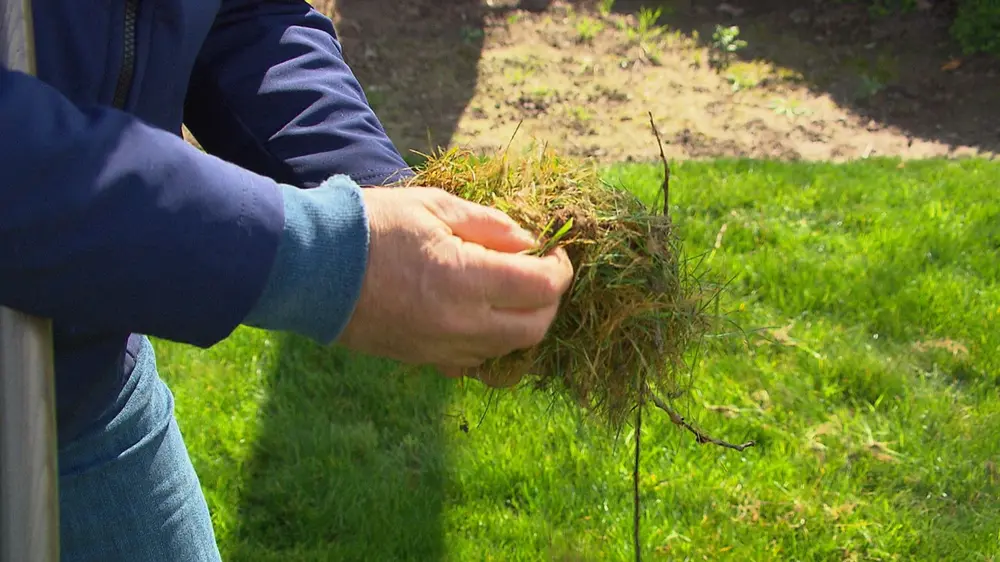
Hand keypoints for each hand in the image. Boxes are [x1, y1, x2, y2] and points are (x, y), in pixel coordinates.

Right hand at [336, 186, 572, 382]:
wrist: (312, 268)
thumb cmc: (372, 226)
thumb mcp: (434, 206)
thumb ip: (489, 225)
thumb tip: (528, 242)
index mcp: (467, 280)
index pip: (543, 287)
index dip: (560, 268)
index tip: (554, 251)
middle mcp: (462, 325)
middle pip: (535, 327)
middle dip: (549, 299)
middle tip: (540, 272)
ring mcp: (443, 349)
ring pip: (508, 350)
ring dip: (522, 322)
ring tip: (509, 290)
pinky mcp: (424, 361)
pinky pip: (474, 363)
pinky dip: (490, 344)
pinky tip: (479, 317)